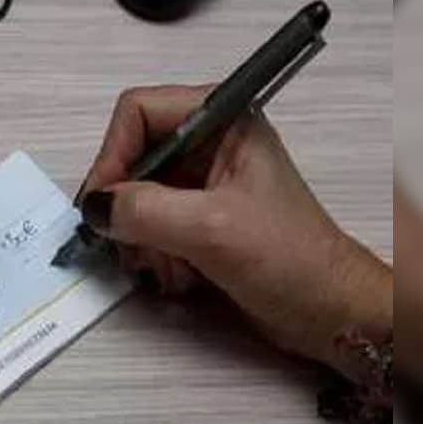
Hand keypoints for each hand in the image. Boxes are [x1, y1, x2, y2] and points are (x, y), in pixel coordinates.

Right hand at [78, 84, 391, 376]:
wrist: (329, 311)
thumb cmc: (286, 259)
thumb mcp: (210, 229)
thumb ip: (144, 211)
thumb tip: (93, 209)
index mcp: (223, 120)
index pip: (139, 112)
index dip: (113, 155)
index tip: (100, 205)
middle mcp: (211, 143)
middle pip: (133, 158)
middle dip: (127, 208)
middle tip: (131, 247)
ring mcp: (205, 184)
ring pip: (137, 198)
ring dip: (141, 240)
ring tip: (167, 270)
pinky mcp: (201, 221)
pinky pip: (152, 228)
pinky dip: (154, 255)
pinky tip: (179, 278)